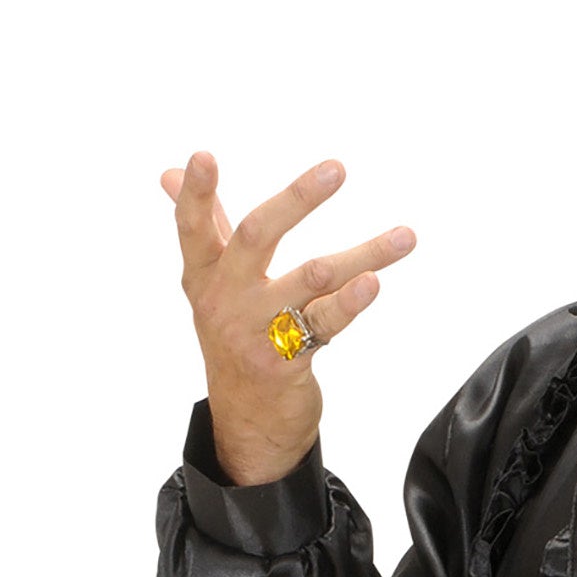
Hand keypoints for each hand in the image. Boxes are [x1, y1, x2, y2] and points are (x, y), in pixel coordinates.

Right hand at [161, 152, 416, 484]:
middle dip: (297, 200)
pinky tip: (374, 282)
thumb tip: (171, 174)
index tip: (203, 155)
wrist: (248, 421)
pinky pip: (323, 324)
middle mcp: (224, 300)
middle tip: (337, 169)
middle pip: (257, 237)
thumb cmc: (236, 337)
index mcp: (203, 277)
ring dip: (364, 255)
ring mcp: (254, 331)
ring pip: (313, 278)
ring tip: (405, 237)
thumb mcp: (211, 285)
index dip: (197, 195)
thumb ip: (205, 229)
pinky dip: (351, 303)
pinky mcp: (284, 361)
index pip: (194, 229)